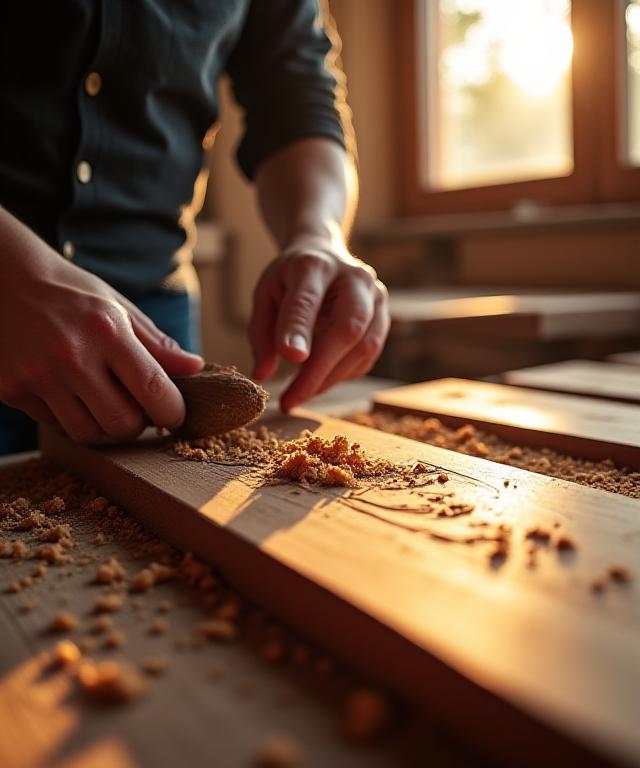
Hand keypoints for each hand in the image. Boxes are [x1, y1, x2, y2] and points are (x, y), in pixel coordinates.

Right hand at [0, 213, 202, 442]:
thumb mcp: (119, 308)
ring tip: (104, 400)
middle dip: (138, 423)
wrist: (3, 279)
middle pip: (122, 423)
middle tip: (138, 408)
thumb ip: (157, 344)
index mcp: (107, 330)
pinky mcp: (11, 389)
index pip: (154, 389)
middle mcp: (71, 355)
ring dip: (104, 426)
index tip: (175, 414)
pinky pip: (55, 425)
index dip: (172, 411)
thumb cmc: (71, 294)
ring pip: (88, 433)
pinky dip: (71, 417)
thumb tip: (195, 368)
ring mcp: (38, 375)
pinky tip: (71, 392)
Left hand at [249, 236, 388, 410]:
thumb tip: (263, 375)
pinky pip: (368, 356)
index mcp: (315, 265)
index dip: (300, 330)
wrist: (324, 253)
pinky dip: (343, 374)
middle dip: (320, 370)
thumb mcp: (265, 294)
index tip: (290, 359)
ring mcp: (376, 297)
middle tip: (292, 398)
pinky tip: (320, 378)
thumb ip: (261, 333)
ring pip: (364, 347)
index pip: (308, 301)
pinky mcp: (384, 317)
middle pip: (348, 328)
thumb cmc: (291, 278)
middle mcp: (354, 278)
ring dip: (331, 379)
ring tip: (300, 394)